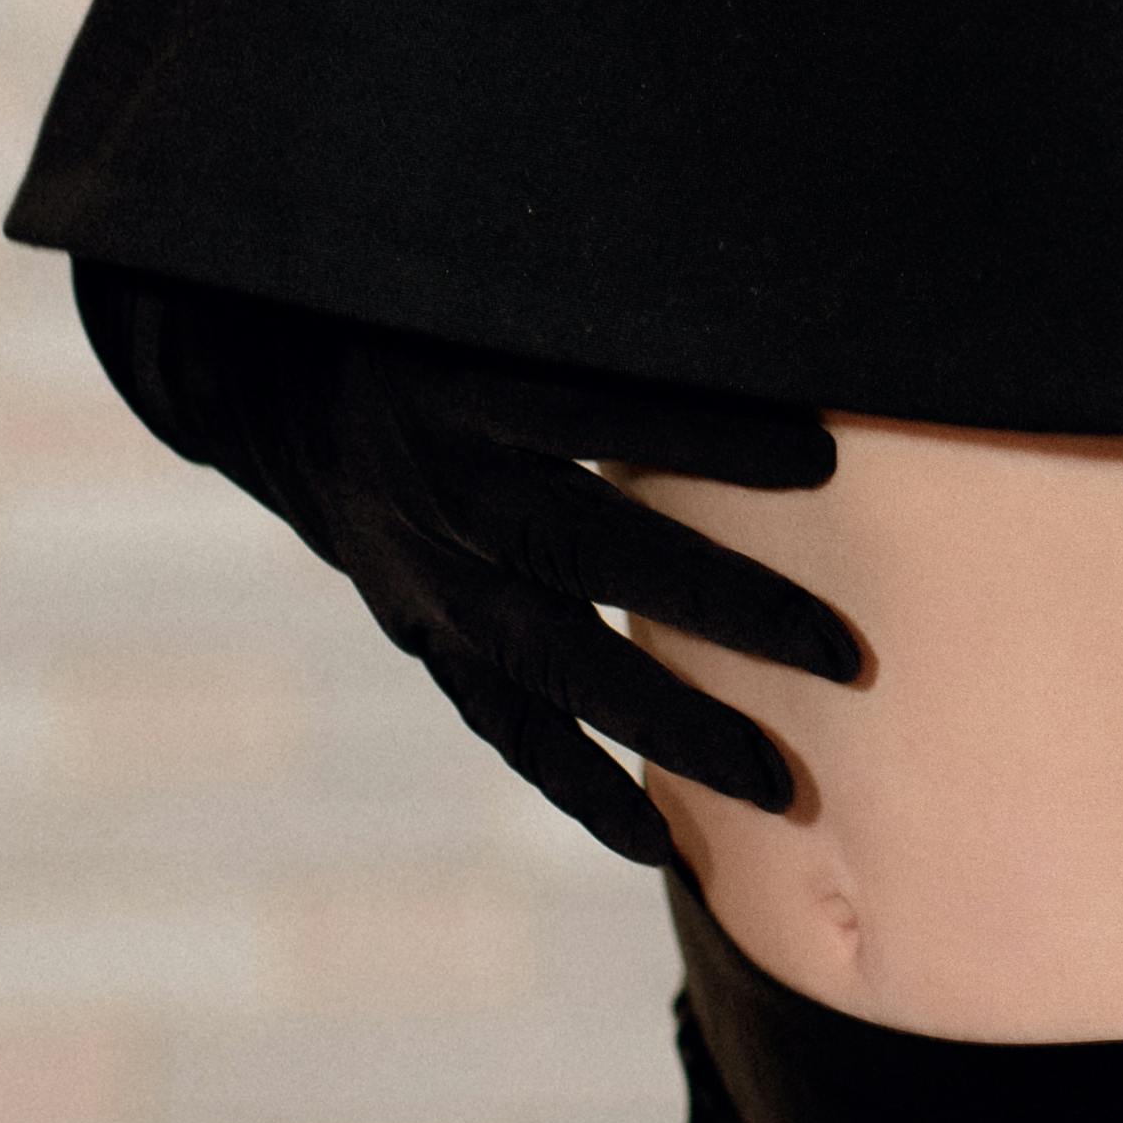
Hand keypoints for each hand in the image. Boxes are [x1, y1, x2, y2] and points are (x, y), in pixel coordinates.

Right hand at [74, 269, 861, 863]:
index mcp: (472, 382)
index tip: (821, 453)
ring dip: (671, 728)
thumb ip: (608, 294)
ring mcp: (435, 579)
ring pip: (560, 665)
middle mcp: (451, 488)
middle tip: (839, 655)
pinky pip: (508, 728)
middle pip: (597, 553)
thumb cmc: (439, 311)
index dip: (706, 433)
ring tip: (779, 785)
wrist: (283, 388)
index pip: (604, 408)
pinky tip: (663, 846)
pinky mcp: (430, 639)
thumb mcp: (499, 279)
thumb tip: (764, 275)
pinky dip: (582, 787)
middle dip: (722, 605)